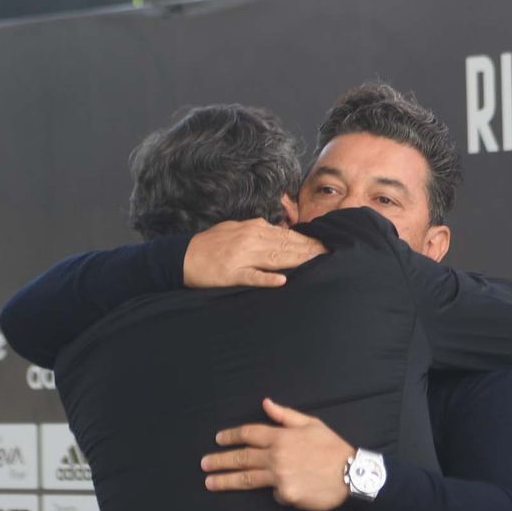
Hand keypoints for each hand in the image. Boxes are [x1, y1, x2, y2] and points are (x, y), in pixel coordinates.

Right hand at [183, 219, 325, 288]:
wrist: (181, 256)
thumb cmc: (210, 244)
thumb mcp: (236, 229)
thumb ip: (258, 229)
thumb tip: (280, 230)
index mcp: (252, 229)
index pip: (286, 235)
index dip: (307, 241)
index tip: (325, 245)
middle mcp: (250, 239)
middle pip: (286, 245)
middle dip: (309, 250)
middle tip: (330, 253)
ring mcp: (241, 257)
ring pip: (275, 258)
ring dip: (297, 260)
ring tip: (316, 263)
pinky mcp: (232, 274)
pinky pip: (252, 276)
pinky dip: (267, 279)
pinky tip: (282, 281)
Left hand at [201, 398, 354, 510]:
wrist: (352, 474)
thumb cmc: (332, 447)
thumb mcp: (311, 424)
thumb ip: (285, 415)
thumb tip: (265, 403)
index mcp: (282, 436)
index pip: (249, 433)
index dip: (231, 436)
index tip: (218, 439)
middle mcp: (276, 456)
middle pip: (242, 457)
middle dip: (220, 460)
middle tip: (204, 464)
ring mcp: (279, 477)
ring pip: (246, 478)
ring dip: (225, 480)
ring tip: (210, 482)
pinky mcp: (286, 495)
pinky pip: (273, 493)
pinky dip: (275, 491)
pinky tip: (285, 490)